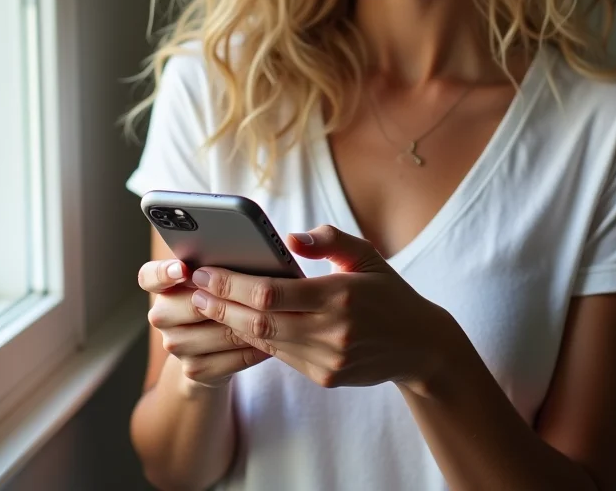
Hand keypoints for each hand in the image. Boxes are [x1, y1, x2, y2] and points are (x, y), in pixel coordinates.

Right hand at [138, 258, 270, 387]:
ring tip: (274, 316)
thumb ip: (220, 265)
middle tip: (257, 294)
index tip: (183, 269)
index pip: (149, 276)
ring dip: (249, 326)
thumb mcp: (216, 280)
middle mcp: (163, 316)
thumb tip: (244, 250)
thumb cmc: (221, 300)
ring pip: (220, 332)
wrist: (213, 351)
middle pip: (193, 305)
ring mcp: (175, 345)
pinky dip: (254, 350)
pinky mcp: (194, 369)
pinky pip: (231, 359)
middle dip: (228, 301)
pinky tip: (270, 341)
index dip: (163, 272)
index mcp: (164, 287)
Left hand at [188, 226, 464, 393]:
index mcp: (340, 295)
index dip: (233, 284)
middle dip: (221, 305)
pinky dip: (258, 339)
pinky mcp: (326, 376)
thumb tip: (290, 238)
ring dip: (232, 324)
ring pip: (266, 342)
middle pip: (260, 320)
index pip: (272, 292)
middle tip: (195, 290)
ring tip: (207, 305)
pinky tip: (240, 323)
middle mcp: (332, 331)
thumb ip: (330, 240)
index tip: (207, 271)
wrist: (420, 345)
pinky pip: (282, 356)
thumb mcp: (367, 255)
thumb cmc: (389, 292)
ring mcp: (328, 359)